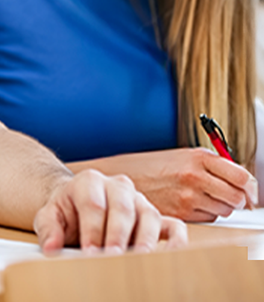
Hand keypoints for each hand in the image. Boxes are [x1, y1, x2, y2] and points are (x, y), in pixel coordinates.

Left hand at [34, 169, 186, 253]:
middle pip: (122, 209)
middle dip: (117, 237)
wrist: (78, 204)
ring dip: (146, 241)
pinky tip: (172, 258)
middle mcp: (118, 186)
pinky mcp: (155, 217)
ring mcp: (140, 201)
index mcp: (90, 181)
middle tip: (113, 260)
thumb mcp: (49, 215)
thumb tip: (51, 248)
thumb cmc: (66, 211)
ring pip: (150, 216)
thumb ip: (48, 229)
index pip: (94, 204)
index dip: (92, 230)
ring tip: (139, 262)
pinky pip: (174, 226)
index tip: (89, 253)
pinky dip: (177, 242)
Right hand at [73, 148, 258, 221]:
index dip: (250, 187)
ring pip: (223, 210)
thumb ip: (212, 166)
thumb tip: (242, 182)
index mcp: (199, 157)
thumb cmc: (154, 165)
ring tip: (202, 197)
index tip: (250, 191)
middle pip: (236, 196)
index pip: (241, 175)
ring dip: (219, 207)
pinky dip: (204, 215)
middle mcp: (196, 175)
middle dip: (236, 199)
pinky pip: (207, 219)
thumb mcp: (183, 156)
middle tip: (227, 196)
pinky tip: (190, 204)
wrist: (125, 176)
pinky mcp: (181, 212)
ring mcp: (188, 195)